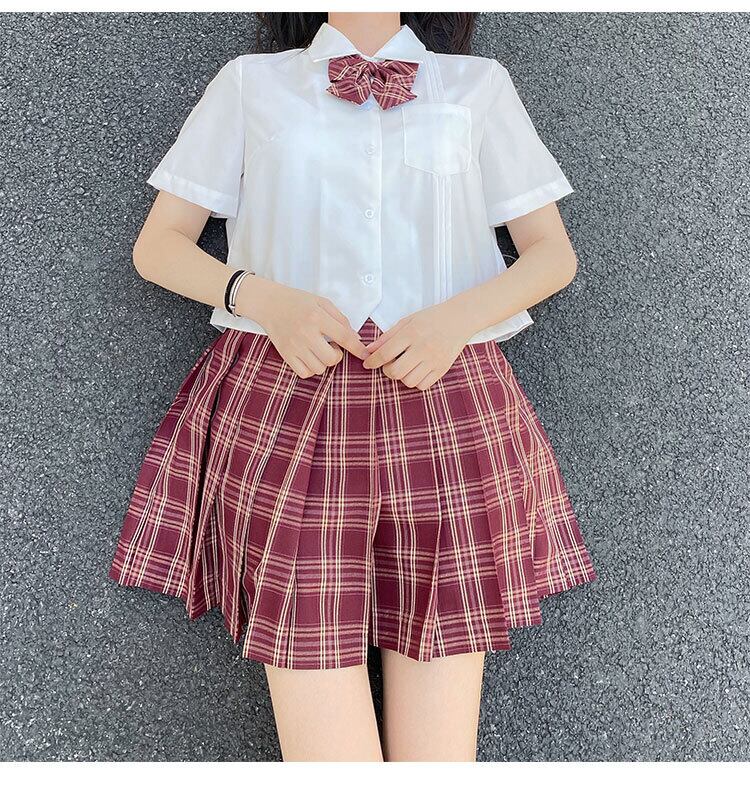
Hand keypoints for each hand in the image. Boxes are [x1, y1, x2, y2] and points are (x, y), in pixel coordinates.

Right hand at [235, 277, 369, 377]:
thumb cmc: (297, 301)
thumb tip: (356, 338)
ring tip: (320, 351)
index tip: (365, 354)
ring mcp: (294, 346)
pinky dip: (311, 369)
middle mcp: (305, 333)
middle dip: (338, 356)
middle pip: (332, 358)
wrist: (268, 303)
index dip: (358, 349)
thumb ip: (340, 319)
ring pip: (319, 368)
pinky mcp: (285, 354)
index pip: (344, 337)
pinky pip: (304, 373)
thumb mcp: (321, 302)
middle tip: (333, 347)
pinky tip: (311, 358)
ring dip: (324, 362)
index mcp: (317, 317)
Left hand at [362, 299, 475, 389]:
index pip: (385, 353)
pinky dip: (415, 382)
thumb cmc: (431, 318)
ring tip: (404, 366)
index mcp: (411, 333)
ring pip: (408, 381)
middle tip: (389, 364)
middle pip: (395, 371)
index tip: (368, 364)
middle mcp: (423, 348)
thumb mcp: (407, 321)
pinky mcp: (443, 369)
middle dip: (387, 371)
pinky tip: (415, 371)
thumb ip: (387, 336)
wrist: (460, 319)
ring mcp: (434, 360)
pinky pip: (423, 385)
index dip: (372, 362)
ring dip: (401, 377)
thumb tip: (369, 350)